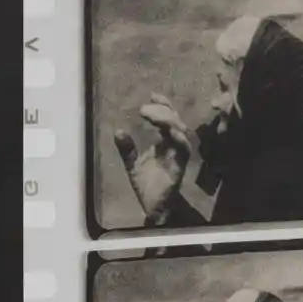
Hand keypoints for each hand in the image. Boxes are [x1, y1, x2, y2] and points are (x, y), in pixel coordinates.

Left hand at [115, 94, 190, 224]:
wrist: (153, 207)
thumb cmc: (146, 185)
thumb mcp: (132, 163)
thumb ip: (126, 148)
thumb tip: (118, 130)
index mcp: (164, 142)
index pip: (167, 118)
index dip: (162, 104)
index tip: (152, 95)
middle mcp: (173, 145)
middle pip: (174, 119)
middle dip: (162, 110)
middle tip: (144, 108)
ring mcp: (178, 154)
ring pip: (180, 130)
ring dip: (168, 120)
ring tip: (152, 115)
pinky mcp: (181, 166)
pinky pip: (184, 149)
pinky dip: (179, 139)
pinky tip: (170, 132)